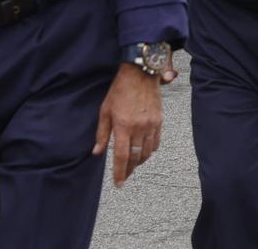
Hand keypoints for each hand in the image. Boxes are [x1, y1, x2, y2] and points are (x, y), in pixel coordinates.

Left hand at [92, 66, 163, 186]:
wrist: (140, 74)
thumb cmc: (119, 91)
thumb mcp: (105, 111)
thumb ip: (102, 134)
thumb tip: (97, 152)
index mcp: (123, 126)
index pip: (122, 156)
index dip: (120, 172)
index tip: (118, 183)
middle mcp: (139, 127)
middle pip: (136, 157)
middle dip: (130, 170)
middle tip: (124, 177)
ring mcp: (151, 124)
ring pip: (147, 152)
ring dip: (139, 161)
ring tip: (133, 165)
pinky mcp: (159, 120)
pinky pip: (156, 142)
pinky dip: (150, 150)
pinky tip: (143, 152)